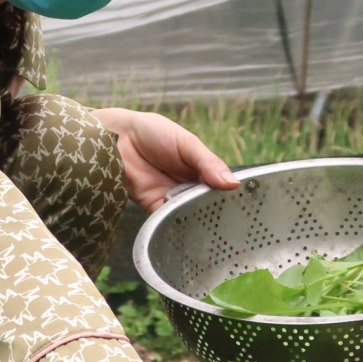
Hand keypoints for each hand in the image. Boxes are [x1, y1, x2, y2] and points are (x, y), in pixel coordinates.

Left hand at [90, 108, 239, 212]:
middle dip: (215, 214)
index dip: (230, 198)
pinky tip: (186, 227)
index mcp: (201, 170)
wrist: (117, 137)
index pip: (220, 188)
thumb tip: (233, 183)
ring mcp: (172, 198)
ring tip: (211, 229)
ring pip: (190, 215)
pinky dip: (176, 224)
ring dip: (197, 220)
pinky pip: (168, 220)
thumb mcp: (188, 143)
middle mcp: (189, 186)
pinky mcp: (154, 207)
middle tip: (231, 225)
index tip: (244, 209)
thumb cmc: (154, 132)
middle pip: (207, 205)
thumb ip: (208, 163)